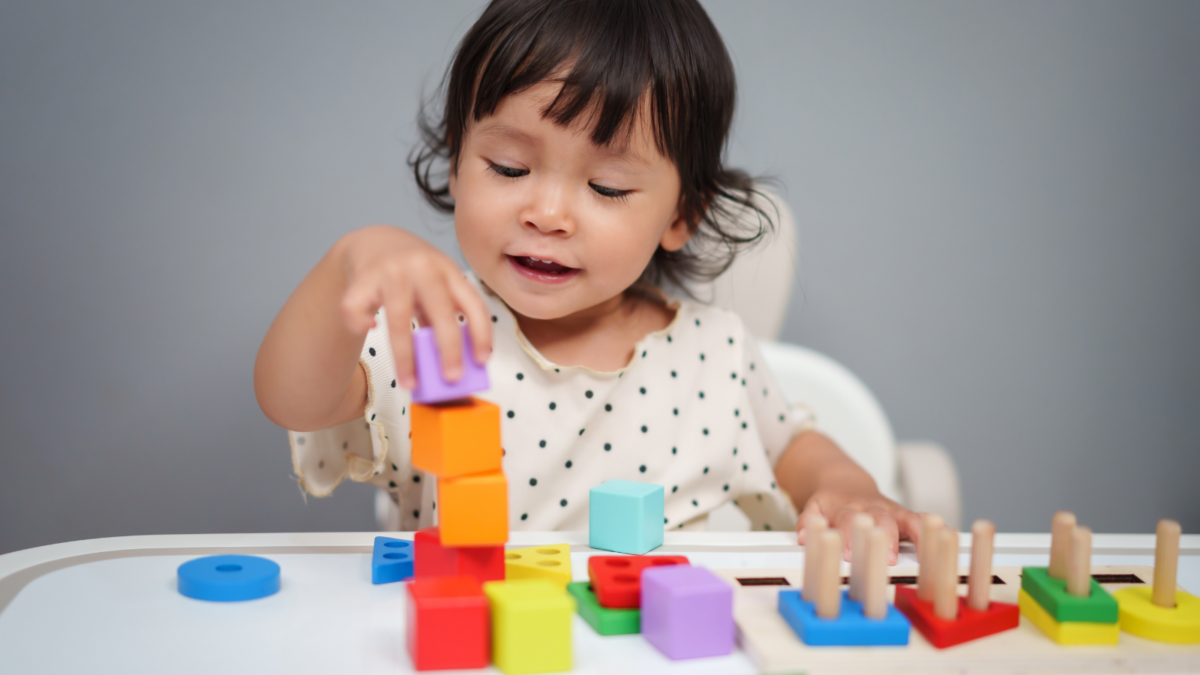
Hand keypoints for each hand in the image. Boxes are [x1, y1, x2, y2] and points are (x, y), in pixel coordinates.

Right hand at [338, 225, 491, 388]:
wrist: (375, 241)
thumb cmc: (412, 273)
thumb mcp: (436, 284)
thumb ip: (443, 313)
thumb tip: (450, 362)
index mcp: (448, 270)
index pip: (472, 303)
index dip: (481, 332)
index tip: (482, 360)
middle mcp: (423, 267)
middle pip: (440, 311)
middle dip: (449, 348)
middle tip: (452, 377)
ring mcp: (391, 270)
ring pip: (399, 319)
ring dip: (405, 356)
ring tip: (409, 382)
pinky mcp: (362, 278)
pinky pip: (359, 308)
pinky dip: (361, 323)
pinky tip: (370, 327)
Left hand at [796, 490, 923, 564]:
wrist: (845, 482)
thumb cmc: (830, 504)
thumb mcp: (813, 509)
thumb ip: (808, 521)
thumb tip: (803, 538)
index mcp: (844, 507)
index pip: (847, 519)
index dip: (850, 535)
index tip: (852, 553)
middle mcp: (869, 507)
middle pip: (880, 518)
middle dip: (885, 537)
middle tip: (889, 557)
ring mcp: (889, 510)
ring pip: (905, 518)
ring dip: (916, 534)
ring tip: (924, 551)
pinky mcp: (904, 515)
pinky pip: (922, 519)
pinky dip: (934, 528)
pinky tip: (944, 539)